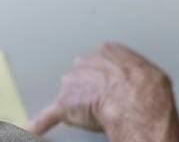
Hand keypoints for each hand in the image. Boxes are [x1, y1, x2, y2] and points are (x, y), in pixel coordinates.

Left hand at [28, 43, 178, 141]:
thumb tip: (139, 82)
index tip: (112, 88)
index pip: (99, 64)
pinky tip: (31, 128)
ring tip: (101, 114)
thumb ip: (133, 72)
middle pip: (82, 77)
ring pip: (71, 96)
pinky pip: (47, 116)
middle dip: (91, 90)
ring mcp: (72, 82)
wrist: (137, 99)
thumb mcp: (147, 69)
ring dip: (81, 105)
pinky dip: (38, 123)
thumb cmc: (147, 87)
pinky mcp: (65, 104)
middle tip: (108, 102)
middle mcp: (85, 61)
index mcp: (106, 50)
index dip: (106, 80)